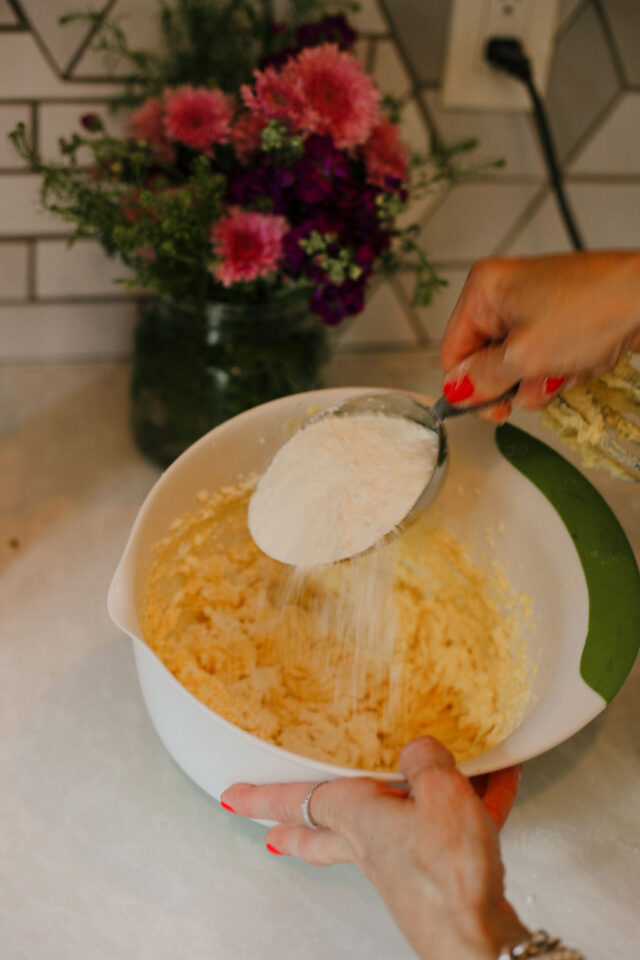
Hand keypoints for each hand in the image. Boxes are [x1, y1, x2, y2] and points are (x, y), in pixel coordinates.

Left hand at [221, 737, 527, 959]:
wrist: (481, 942)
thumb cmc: (450, 874)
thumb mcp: (438, 792)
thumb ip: (424, 759)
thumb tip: (418, 749)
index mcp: (358, 820)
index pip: (298, 799)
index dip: (263, 796)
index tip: (232, 795)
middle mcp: (373, 846)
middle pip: (321, 834)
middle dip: (294, 827)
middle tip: (270, 829)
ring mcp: (403, 866)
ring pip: (389, 828)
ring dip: (399, 802)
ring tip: (413, 782)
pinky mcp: (439, 879)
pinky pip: (450, 831)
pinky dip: (471, 807)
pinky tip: (498, 785)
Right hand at [441, 252, 639, 421]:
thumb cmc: (592, 311)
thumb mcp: (525, 356)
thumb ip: (483, 380)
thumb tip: (456, 393)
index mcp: (483, 290)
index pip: (454, 352)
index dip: (470, 388)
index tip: (494, 410)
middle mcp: (505, 294)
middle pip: (489, 363)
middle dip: (518, 381)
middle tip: (541, 378)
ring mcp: (536, 307)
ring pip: (521, 367)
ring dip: (546, 378)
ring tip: (570, 365)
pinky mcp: (563, 319)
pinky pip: (548, 359)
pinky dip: (566, 368)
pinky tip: (586, 359)